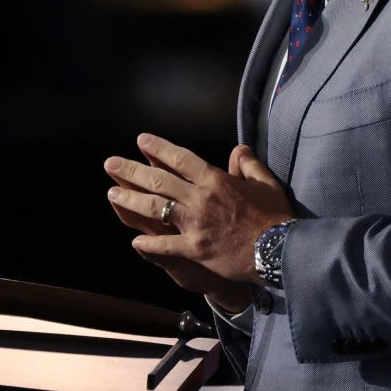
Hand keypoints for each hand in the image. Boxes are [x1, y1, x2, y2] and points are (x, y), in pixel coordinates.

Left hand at [104, 133, 293, 284]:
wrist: (279, 249)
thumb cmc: (274, 216)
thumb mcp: (266, 183)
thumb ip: (249, 164)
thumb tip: (239, 149)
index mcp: (216, 180)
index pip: (181, 158)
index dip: (159, 148)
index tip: (141, 141)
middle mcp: (201, 198)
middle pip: (159, 180)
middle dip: (131, 171)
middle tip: (111, 164)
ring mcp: (196, 223)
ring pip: (156, 208)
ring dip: (131, 200)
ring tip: (111, 194)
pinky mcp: (196, 248)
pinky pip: (165, 245)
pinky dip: (148, 244)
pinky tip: (135, 241)